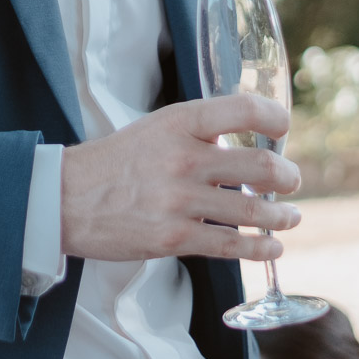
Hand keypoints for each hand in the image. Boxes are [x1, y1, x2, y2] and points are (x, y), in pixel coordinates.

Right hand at [60, 93, 302, 262]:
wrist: (66, 199)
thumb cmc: (115, 162)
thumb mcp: (156, 128)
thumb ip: (198, 131)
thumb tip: (245, 141)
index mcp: (179, 122)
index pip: (243, 110)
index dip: (275, 118)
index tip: (284, 128)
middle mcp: (184, 158)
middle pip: (260, 167)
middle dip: (288, 177)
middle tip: (293, 181)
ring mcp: (179, 200)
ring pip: (253, 211)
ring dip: (283, 216)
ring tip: (291, 217)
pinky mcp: (174, 238)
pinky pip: (231, 245)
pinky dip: (260, 248)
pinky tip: (272, 247)